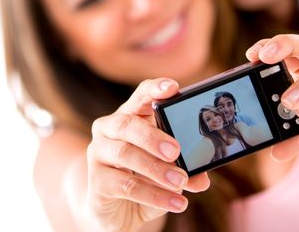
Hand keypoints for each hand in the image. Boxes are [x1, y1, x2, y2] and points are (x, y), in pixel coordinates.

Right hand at [86, 78, 209, 231]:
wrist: (120, 210)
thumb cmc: (146, 176)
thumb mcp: (168, 166)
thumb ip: (185, 166)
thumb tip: (203, 177)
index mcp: (131, 114)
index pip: (141, 94)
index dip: (155, 89)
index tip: (173, 88)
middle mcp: (109, 128)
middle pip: (127, 123)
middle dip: (153, 136)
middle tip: (176, 150)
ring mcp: (99, 153)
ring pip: (126, 154)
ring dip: (156, 169)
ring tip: (180, 181)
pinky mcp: (96, 181)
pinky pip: (126, 185)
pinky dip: (154, 194)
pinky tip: (176, 202)